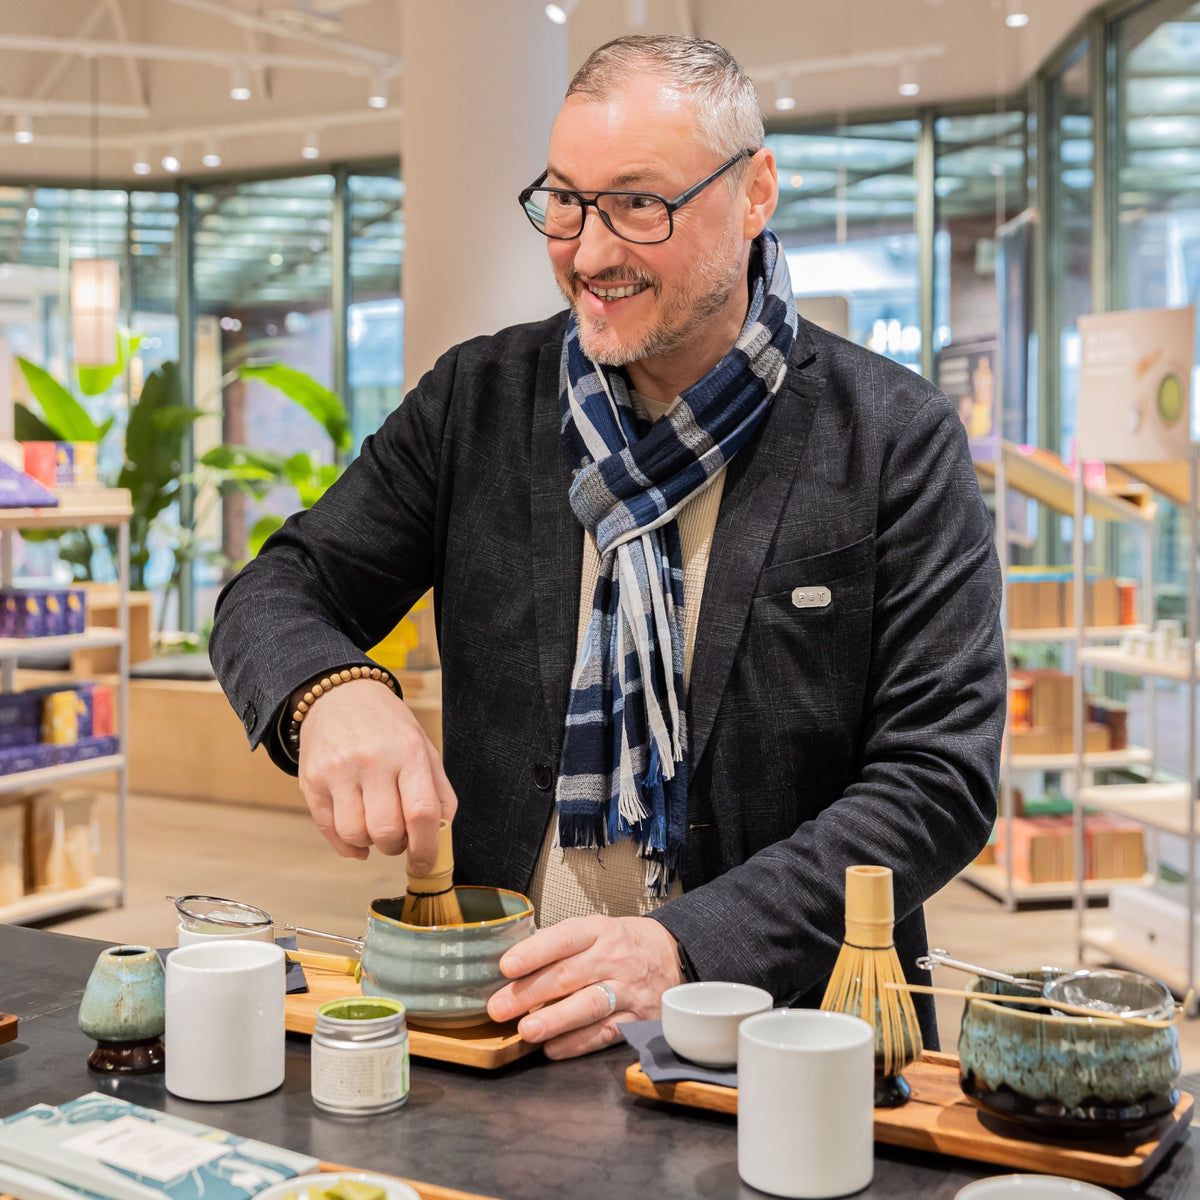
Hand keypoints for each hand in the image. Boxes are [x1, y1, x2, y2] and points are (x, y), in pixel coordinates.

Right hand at [297, 678, 455, 869]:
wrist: (338, 694)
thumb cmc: (388, 726)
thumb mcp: (423, 747)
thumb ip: (439, 791)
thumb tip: (442, 836)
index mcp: (408, 752)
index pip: (421, 812)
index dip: (426, 848)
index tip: (425, 863)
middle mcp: (372, 761)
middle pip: (387, 830)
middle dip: (397, 846)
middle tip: (399, 838)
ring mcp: (338, 771)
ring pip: (356, 834)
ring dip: (371, 844)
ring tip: (376, 828)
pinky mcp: (311, 781)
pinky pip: (329, 830)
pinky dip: (347, 845)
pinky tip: (358, 837)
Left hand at [486, 915, 682, 1058]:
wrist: (672, 954)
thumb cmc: (621, 943)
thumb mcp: (594, 929)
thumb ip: (558, 943)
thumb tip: (513, 961)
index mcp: (599, 931)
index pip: (564, 939)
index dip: (534, 952)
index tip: (506, 966)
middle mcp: (614, 959)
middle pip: (569, 975)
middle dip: (530, 993)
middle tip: (498, 1008)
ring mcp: (628, 990)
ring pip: (589, 1006)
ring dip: (554, 1020)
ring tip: (526, 1031)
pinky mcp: (637, 1019)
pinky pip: (605, 1033)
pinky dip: (577, 1043)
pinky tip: (552, 1049)